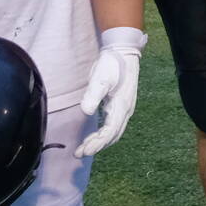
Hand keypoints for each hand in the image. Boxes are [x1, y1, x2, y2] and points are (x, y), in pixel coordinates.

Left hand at [77, 26, 145, 156]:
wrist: (123, 52)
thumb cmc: (112, 64)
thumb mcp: (100, 78)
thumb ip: (93, 95)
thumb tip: (87, 112)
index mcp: (122, 106)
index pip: (110, 132)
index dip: (97, 143)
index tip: (84, 151)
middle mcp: (125, 110)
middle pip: (113, 135)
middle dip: (97, 146)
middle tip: (80, 153)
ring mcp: (124, 108)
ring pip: (113, 132)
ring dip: (99, 142)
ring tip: (84, 149)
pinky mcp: (120, 105)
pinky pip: (112, 126)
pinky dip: (103, 134)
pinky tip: (94, 137)